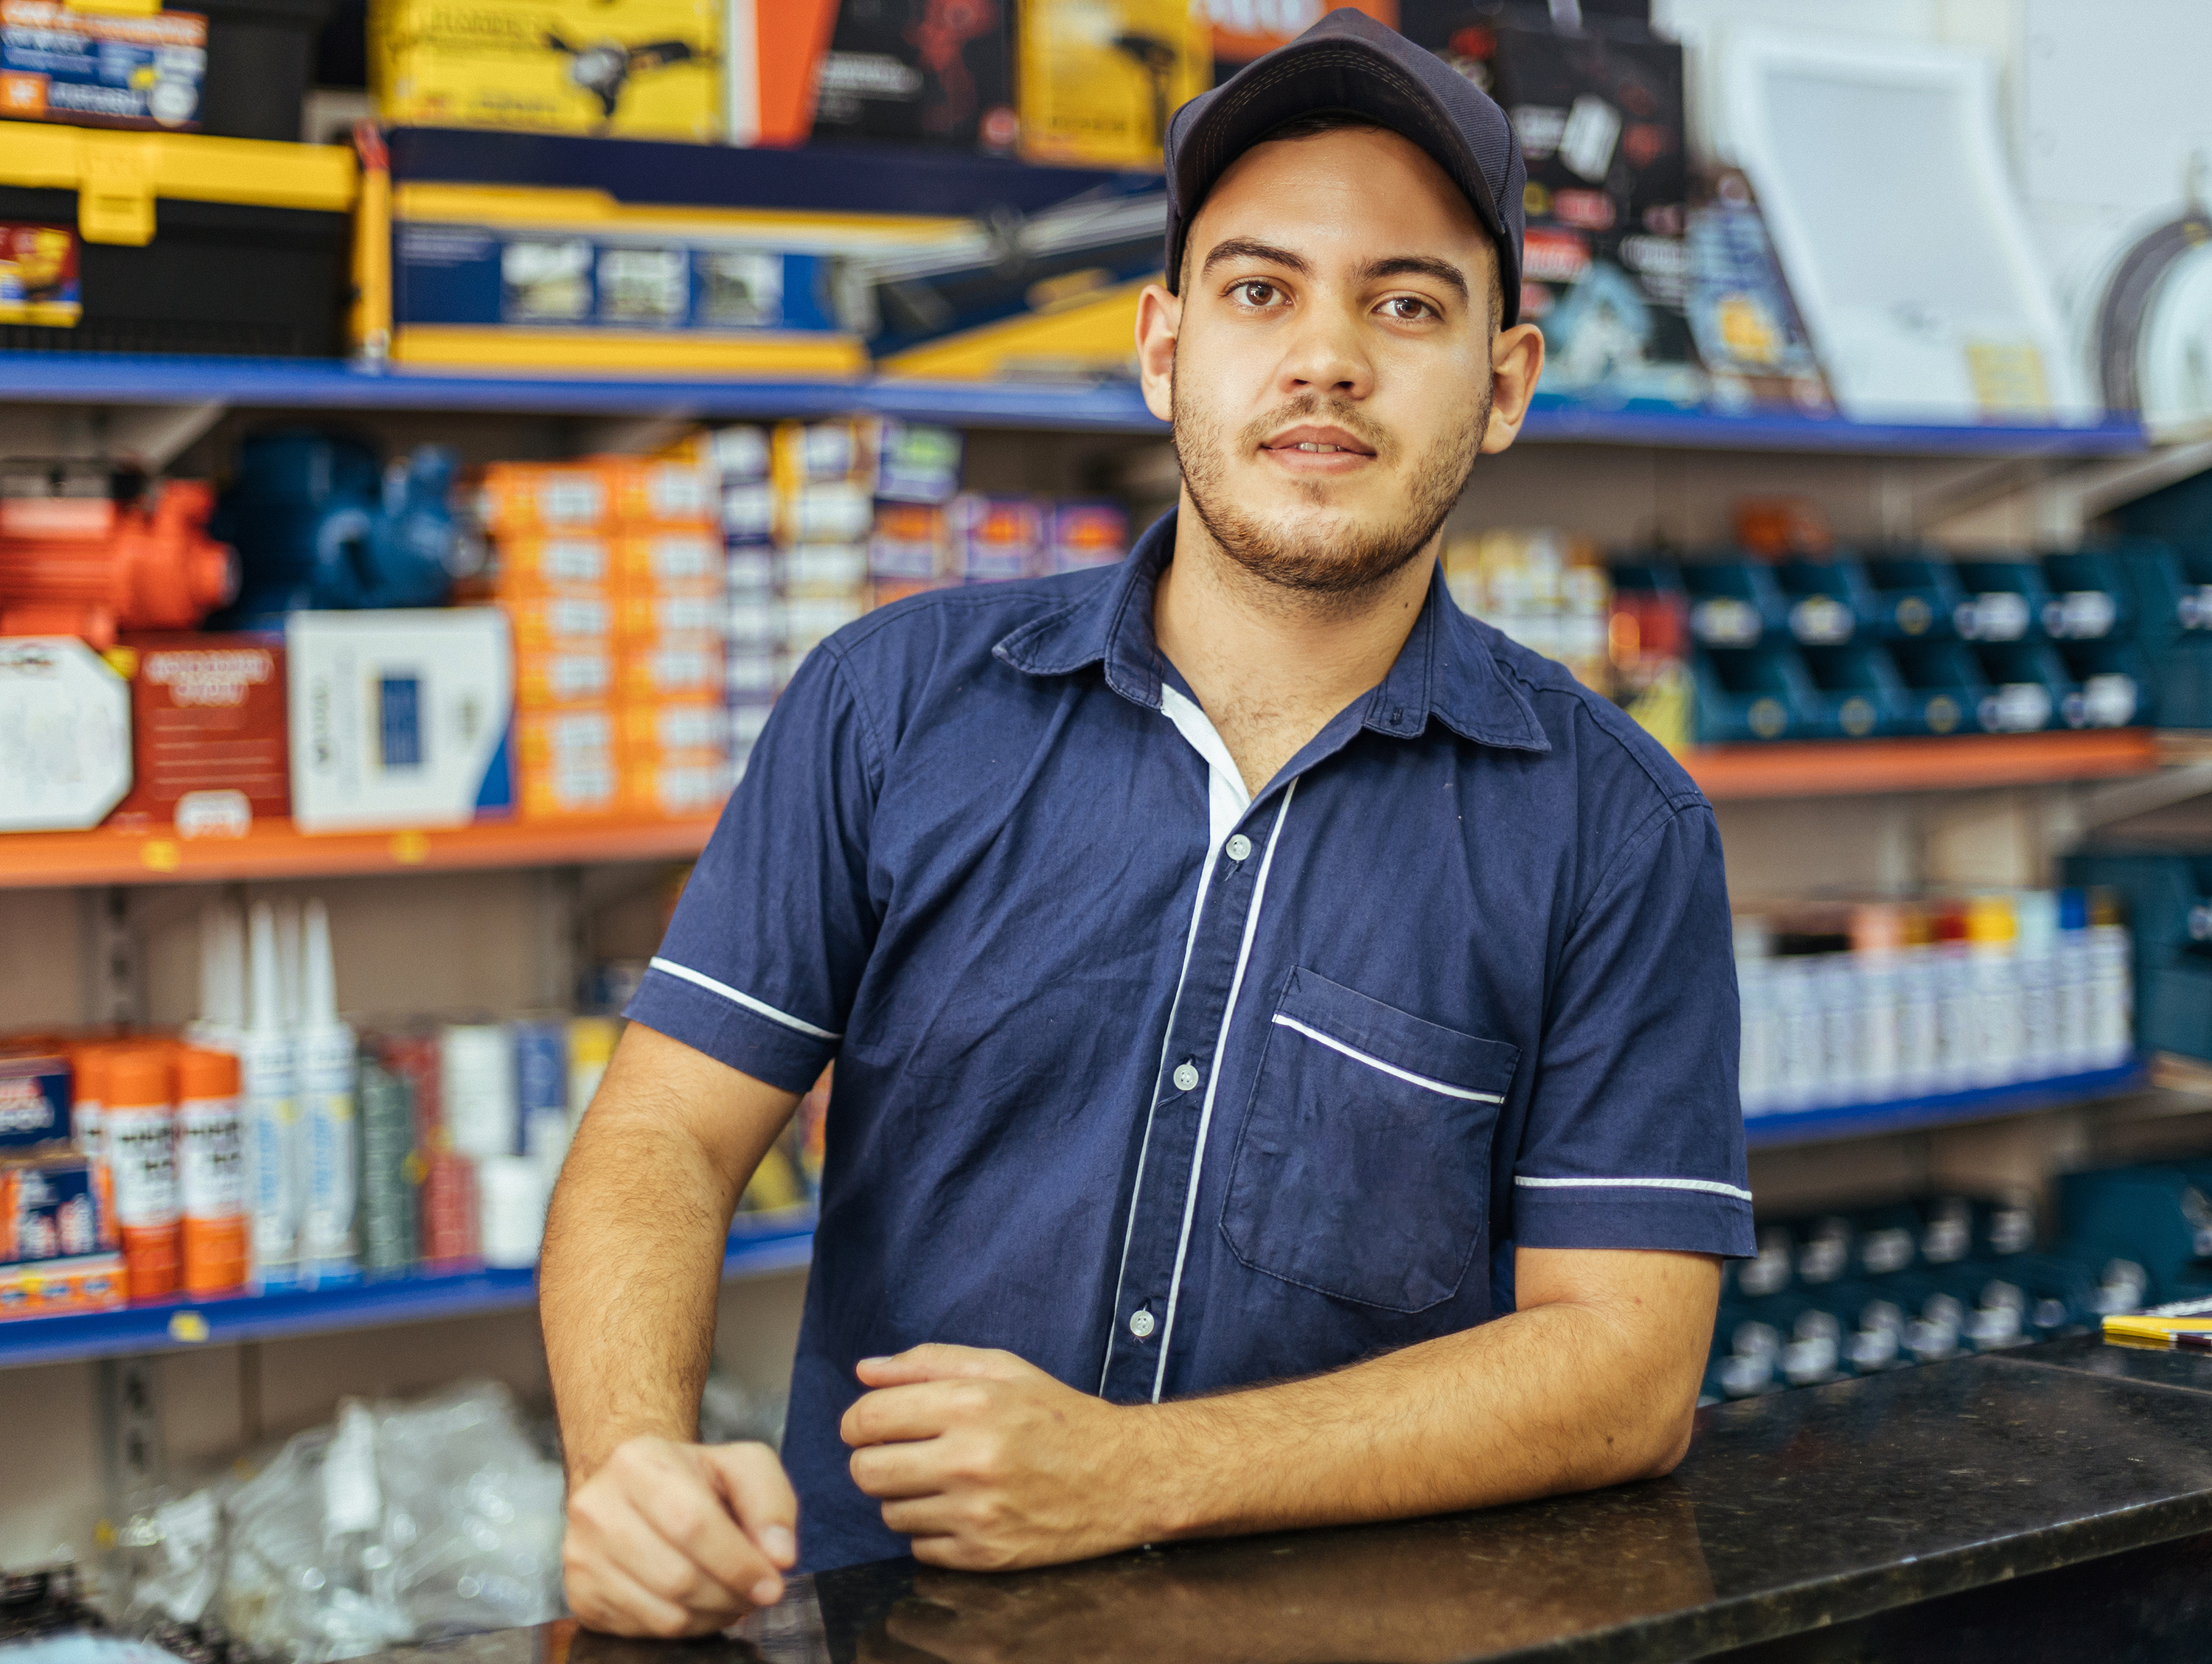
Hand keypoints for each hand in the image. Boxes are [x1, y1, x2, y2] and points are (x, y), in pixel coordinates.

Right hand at [561, 1435, 798, 1635]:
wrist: (633, 1487)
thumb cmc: (693, 1477)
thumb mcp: (741, 1465)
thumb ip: (771, 1501)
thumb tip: (780, 1556)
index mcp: (637, 1461)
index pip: (692, 1524)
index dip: (738, 1563)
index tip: (772, 1584)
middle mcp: (596, 1506)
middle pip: (677, 1577)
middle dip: (729, 1595)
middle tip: (755, 1594)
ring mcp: (581, 1554)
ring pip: (662, 1613)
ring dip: (712, 1616)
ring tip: (730, 1597)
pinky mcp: (579, 1594)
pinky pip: (643, 1631)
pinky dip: (685, 1628)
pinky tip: (698, 1605)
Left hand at [841, 1345, 1159, 1570]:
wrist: (1123, 1476)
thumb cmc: (1058, 1416)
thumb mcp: (1002, 1369)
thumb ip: (928, 1363)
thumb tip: (864, 1370)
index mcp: (971, 1404)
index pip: (868, 1418)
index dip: (857, 1422)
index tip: (870, 1426)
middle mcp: (970, 1459)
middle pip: (866, 1472)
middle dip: (873, 1461)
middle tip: (903, 1455)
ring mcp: (977, 1513)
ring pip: (890, 1513)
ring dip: (906, 1497)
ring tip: (944, 1481)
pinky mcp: (985, 1555)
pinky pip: (919, 1548)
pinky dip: (932, 1531)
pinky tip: (964, 1510)